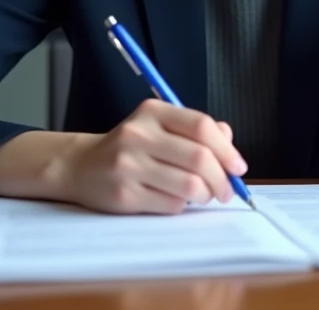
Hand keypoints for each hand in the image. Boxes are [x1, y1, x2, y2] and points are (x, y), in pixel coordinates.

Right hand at [61, 99, 245, 214]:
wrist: (80, 166)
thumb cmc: (130, 147)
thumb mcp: (159, 126)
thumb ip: (195, 130)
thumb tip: (228, 141)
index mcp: (152, 113)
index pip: (201, 126)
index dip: (227, 149)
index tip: (238, 167)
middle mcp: (139, 135)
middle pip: (199, 158)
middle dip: (222, 179)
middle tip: (227, 190)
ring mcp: (129, 166)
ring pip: (189, 186)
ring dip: (205, 195)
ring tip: (204, 196)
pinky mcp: (124, 195)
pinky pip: (171, 204)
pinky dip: (182, 205)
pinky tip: (175, 200)